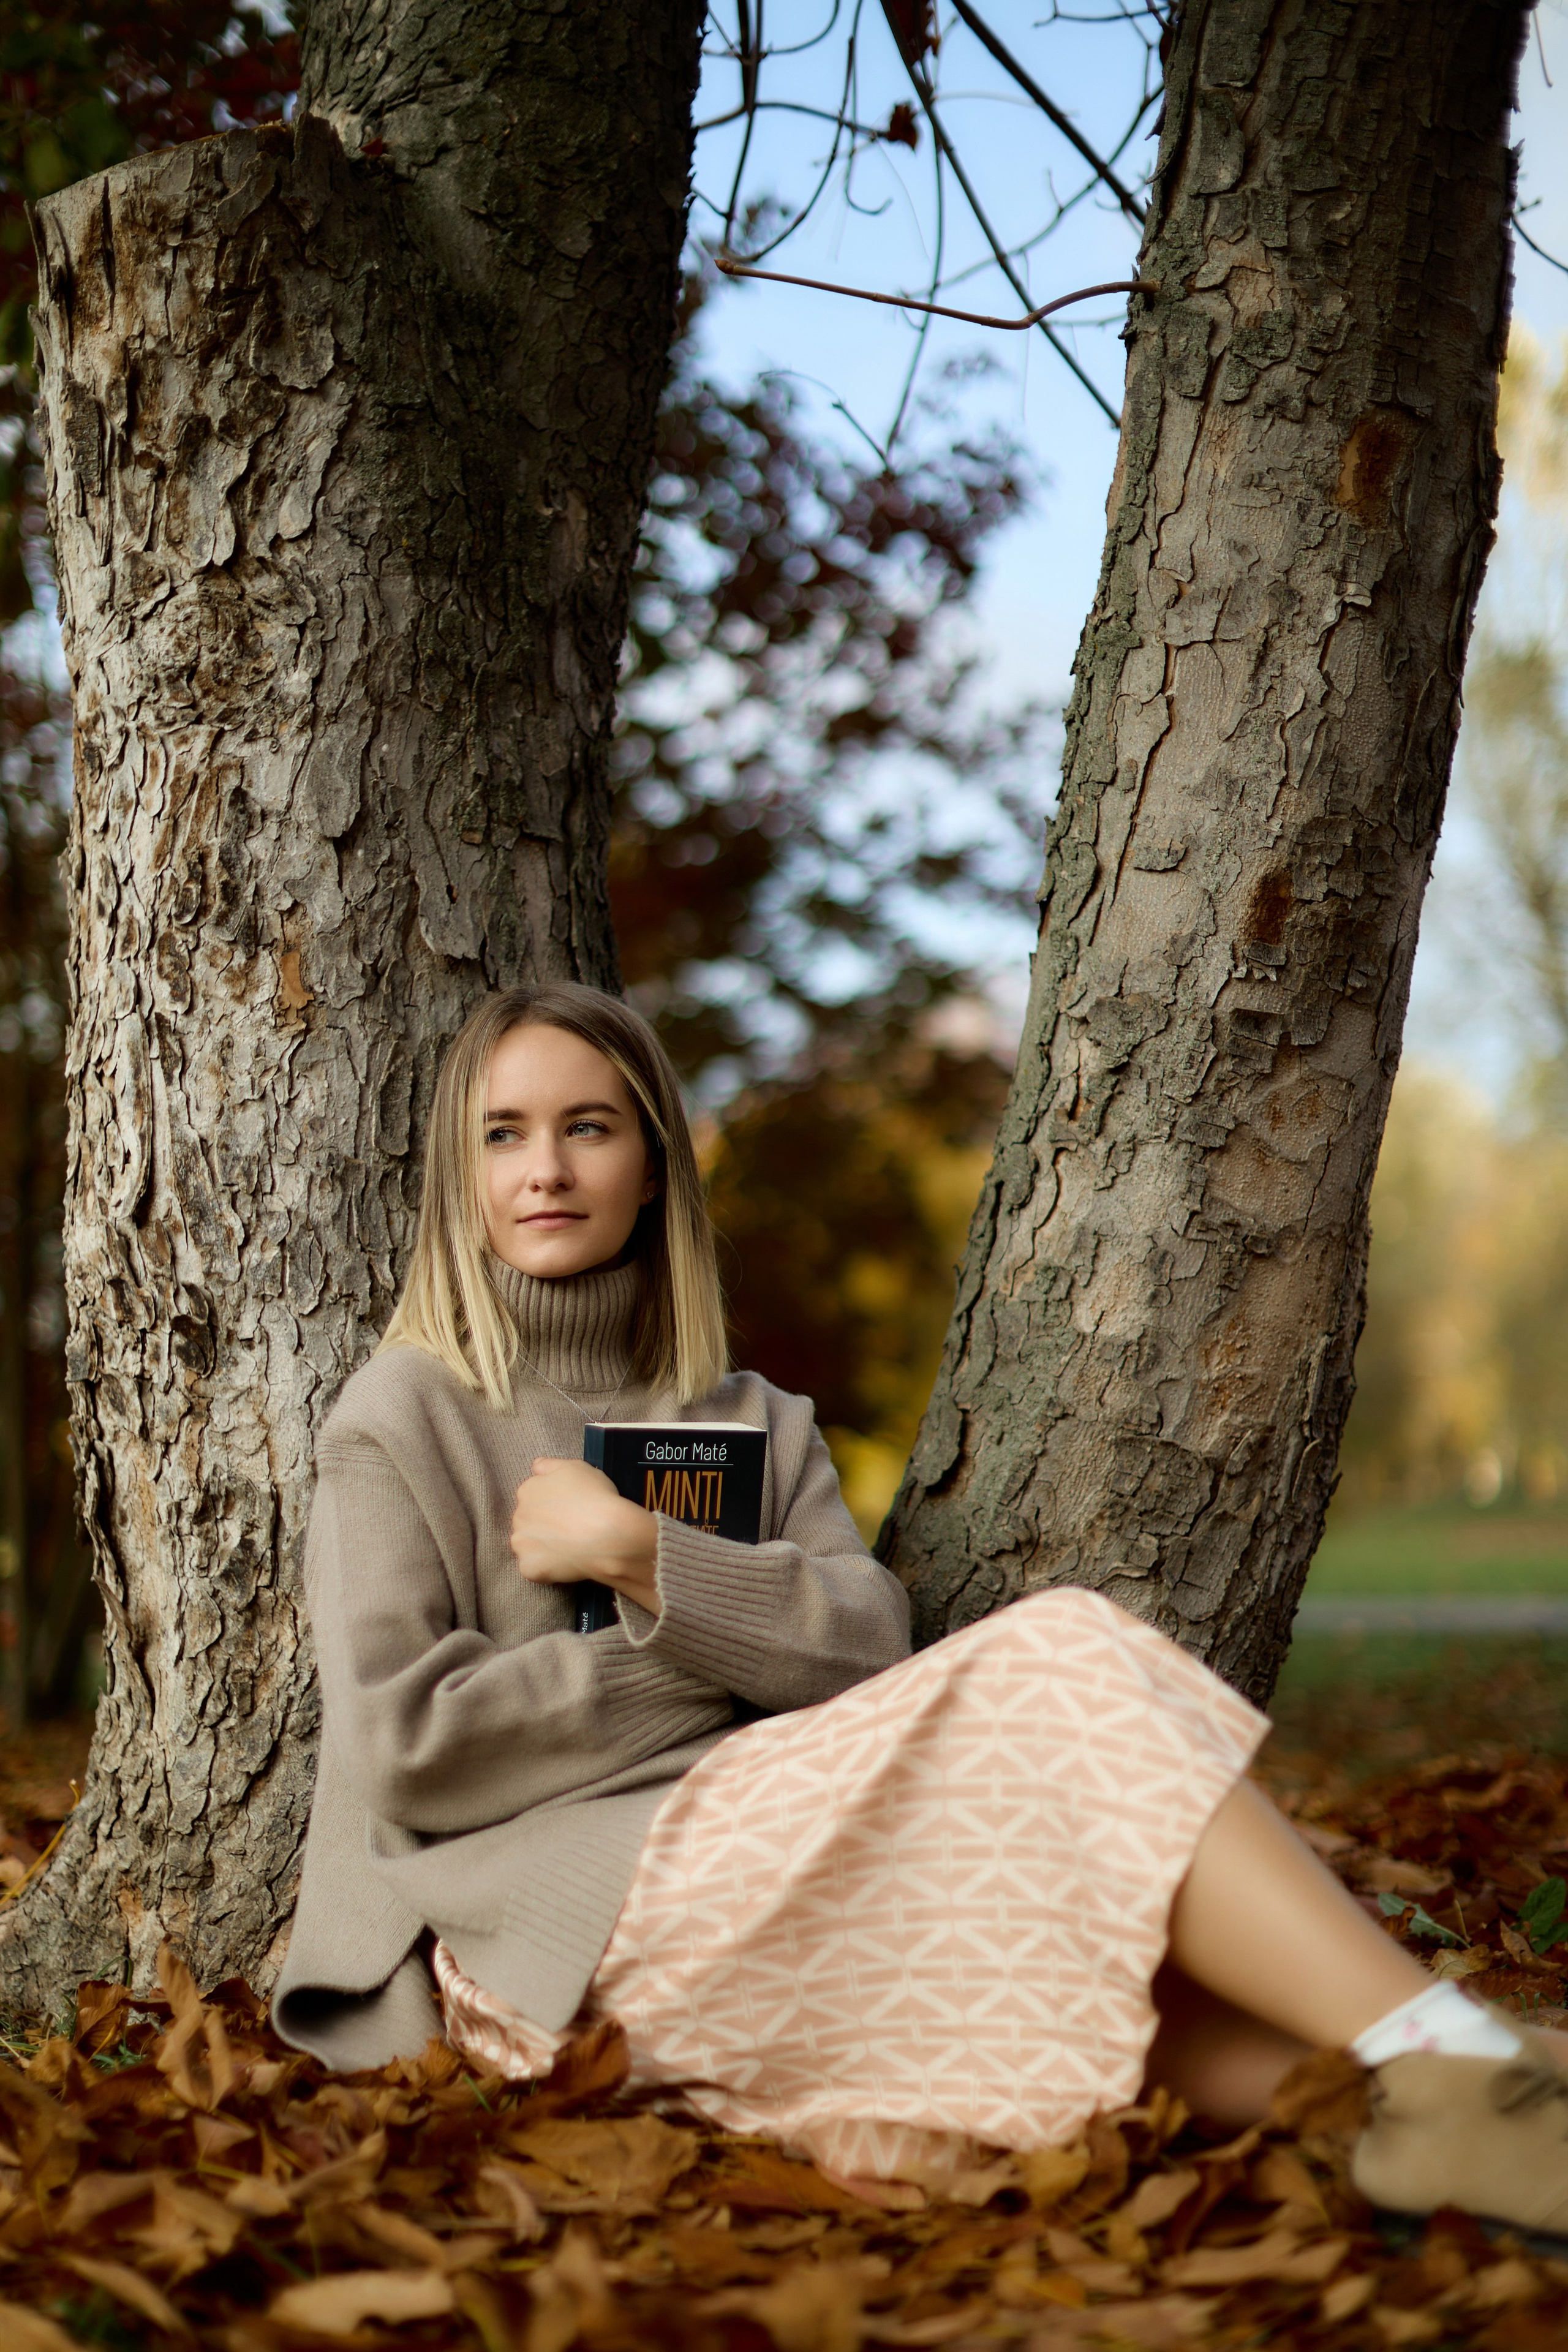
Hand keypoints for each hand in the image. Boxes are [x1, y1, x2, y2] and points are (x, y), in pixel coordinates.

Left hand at [510, 1459, 659, 1616]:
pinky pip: (533, 1569)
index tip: (568, 1510)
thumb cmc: (595, 1497)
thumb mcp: (576, 1467)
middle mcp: (518, 1514)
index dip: (551, 1505)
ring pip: (528, 1545)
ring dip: (542, 1547)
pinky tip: (565, 1562)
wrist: (606, 1534)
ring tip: (568, 1547)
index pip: (532, 1497)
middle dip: (543, 1526)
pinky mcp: (528, 1567)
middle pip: (527, 1521)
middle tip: (570, 1529)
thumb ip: (550, 1465)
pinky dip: (546, 1569)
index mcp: (528, 1490)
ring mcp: (521, 1543)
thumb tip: (536, 1466)